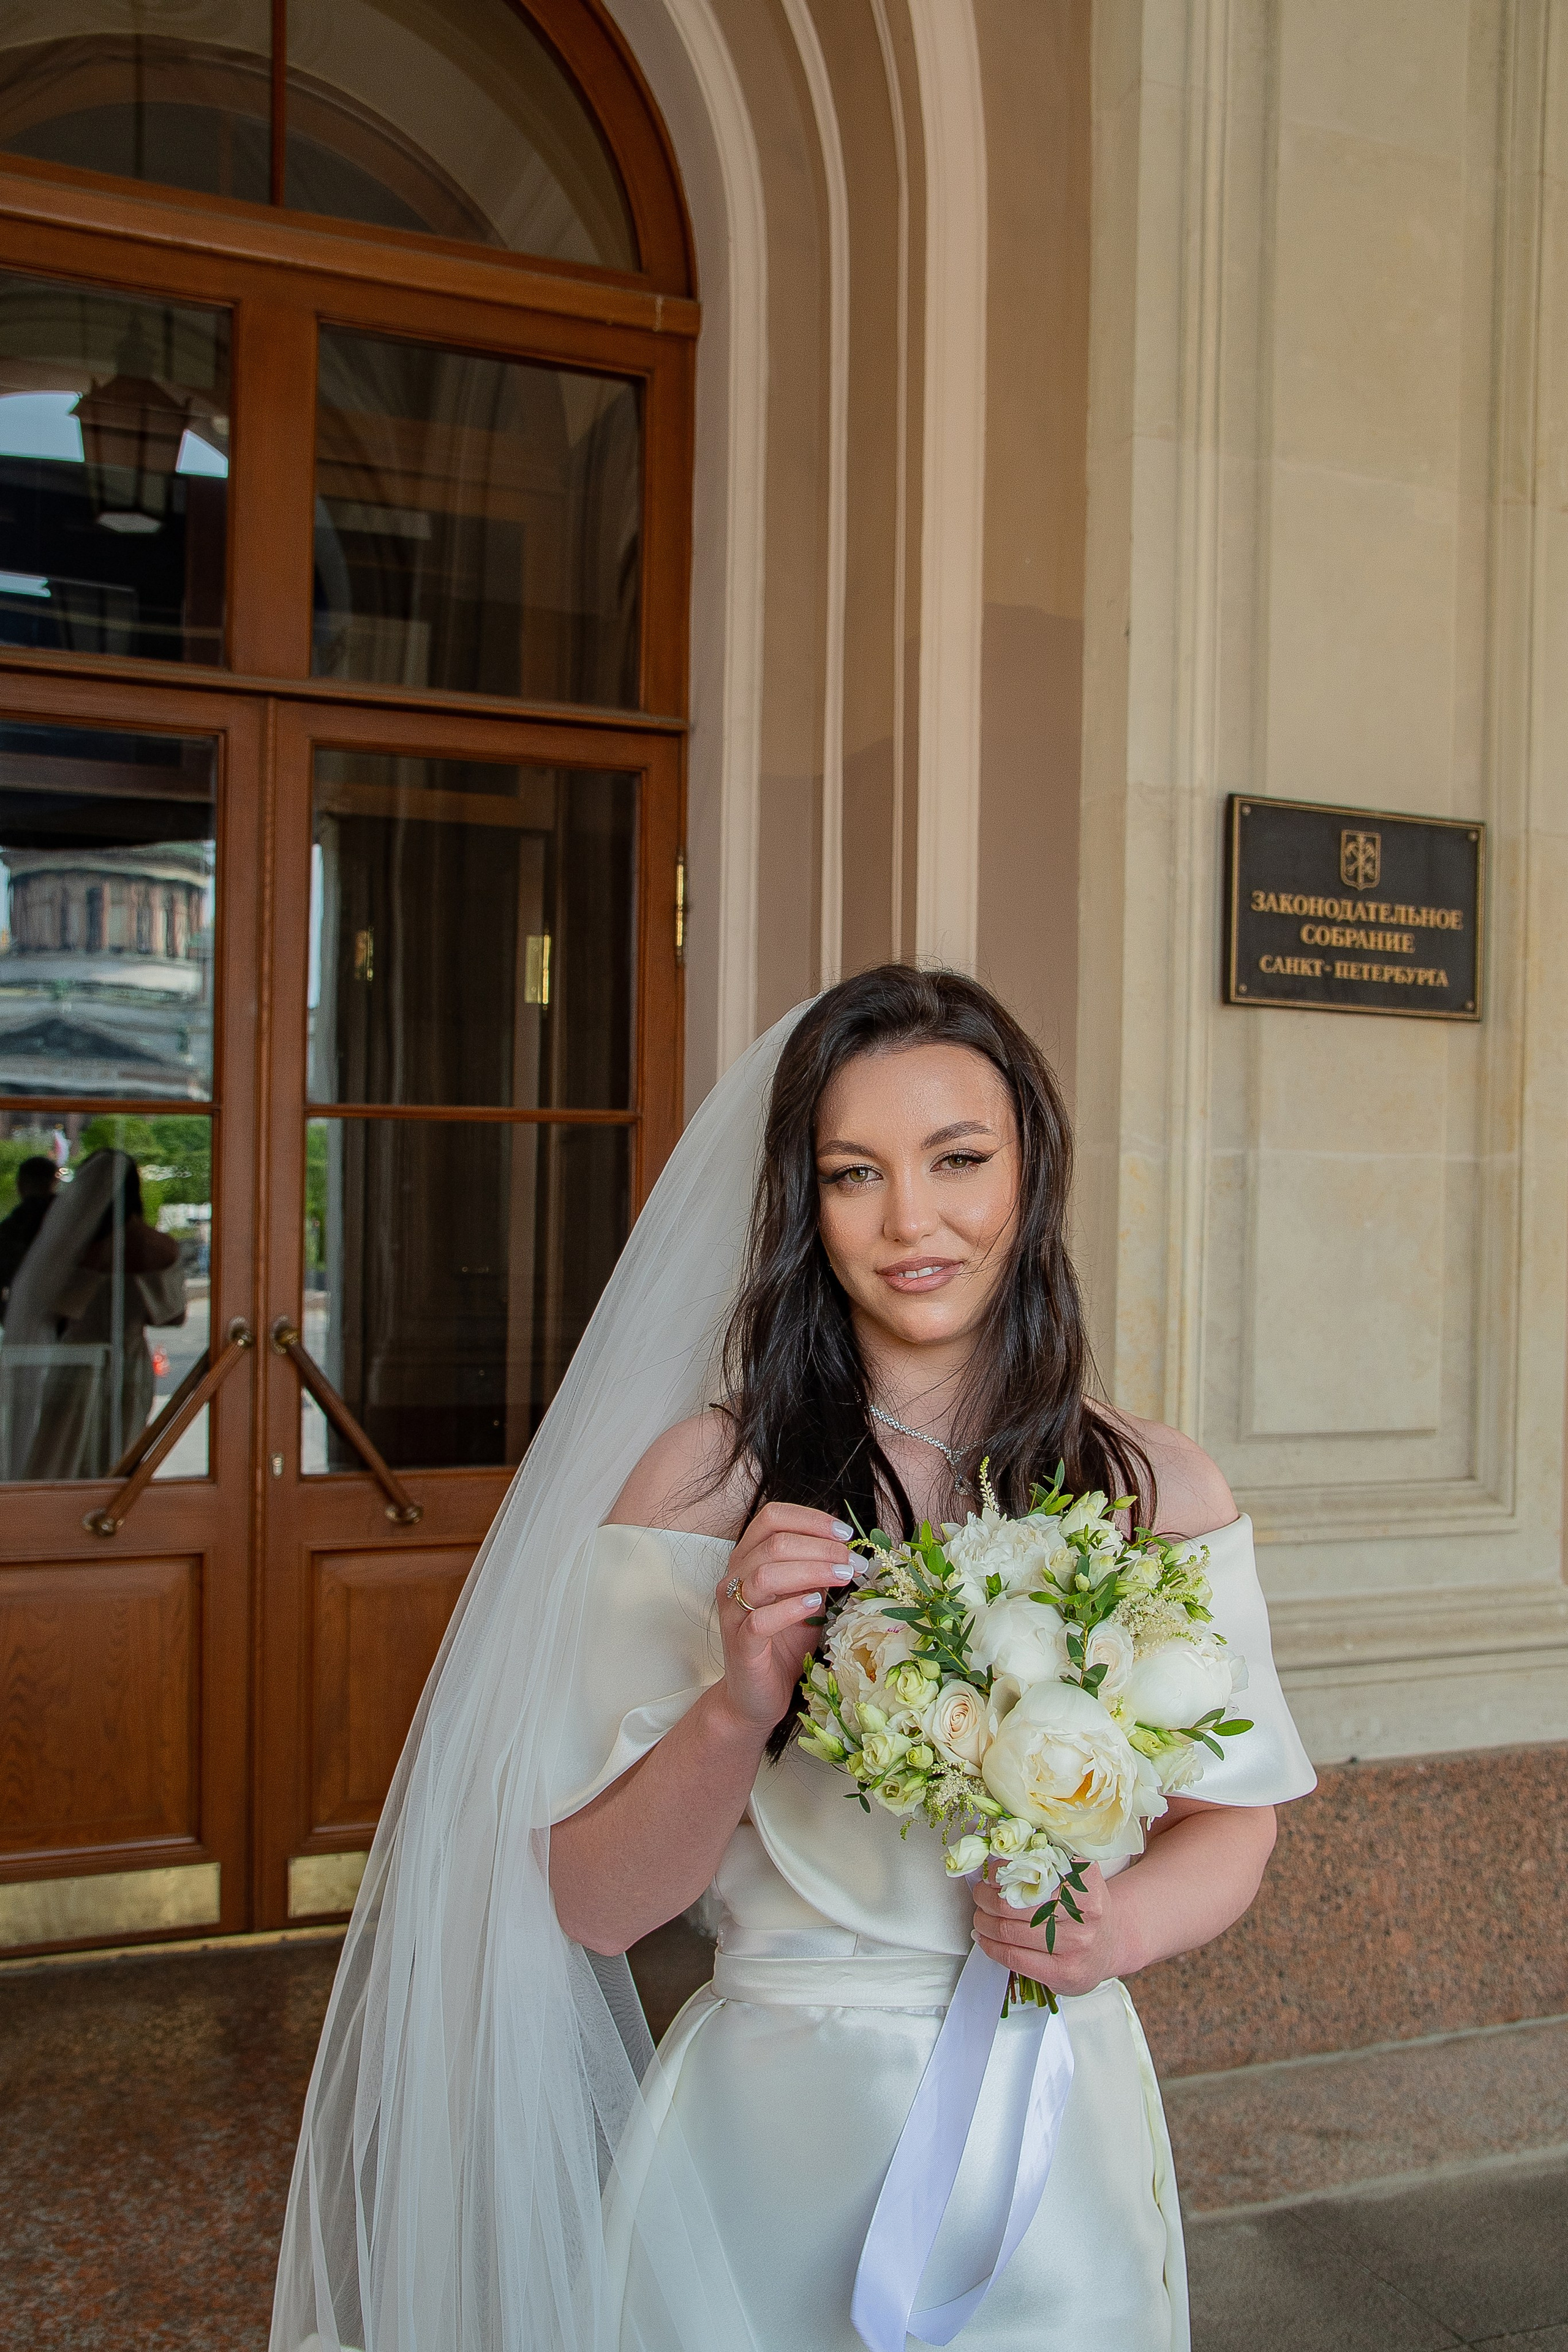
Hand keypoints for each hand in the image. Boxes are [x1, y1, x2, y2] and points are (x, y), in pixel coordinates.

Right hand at [716, 1502, 853, 1734]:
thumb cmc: (783, 1644)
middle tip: (854, 1561)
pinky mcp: (740, 1645)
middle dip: (821, 1547)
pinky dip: (790, 1608)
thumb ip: (818, 1573)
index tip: (846, 1534)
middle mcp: (734, 1580)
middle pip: (774, 1543)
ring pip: (765, 1575)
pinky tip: (815, 1604)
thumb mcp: (806, 1599)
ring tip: (844, 1577)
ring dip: (811, 1571)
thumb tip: (852, 1549)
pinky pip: (760, 1620)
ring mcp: (733, 1612)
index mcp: (747, 1560)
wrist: (756, 1696)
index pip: (771, 1518)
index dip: (810, 1519)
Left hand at [971, 1862, 1120, 1997]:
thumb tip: (1002, 1854)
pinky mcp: (1063, 1973)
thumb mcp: (1076, 1876)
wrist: (1109, 1946)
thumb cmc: (1083, 1907)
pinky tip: (985, 1939)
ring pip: (1008, 1930)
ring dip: (984, 1921)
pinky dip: (991, 1946)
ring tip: (980, 1916)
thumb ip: (1046, 1860)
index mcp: (1085, 1882)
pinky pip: (1013, 1957)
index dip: (1005, 1869)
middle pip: (1014, 1902)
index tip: (992, 1871)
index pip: (1033, 1869)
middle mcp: (1084, 1914)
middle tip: (980, 1893)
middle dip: (986, 1897)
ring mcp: (1075, 1946)